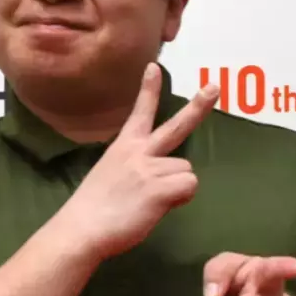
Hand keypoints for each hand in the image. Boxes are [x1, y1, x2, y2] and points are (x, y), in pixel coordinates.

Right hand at [55, 63, 219, 260]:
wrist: (82, 228)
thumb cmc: (92, 209)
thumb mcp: (110, 176)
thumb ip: (137, 169)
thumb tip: (158, 180)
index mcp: (124, 147)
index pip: (140, 112)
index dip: (149, 89)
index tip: (154, 67)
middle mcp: (139, 152)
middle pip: (176, 126)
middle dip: (198, 106)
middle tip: (214, 87)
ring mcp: (150, 168)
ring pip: (186, 170)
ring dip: (177, 186)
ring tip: (150, 201)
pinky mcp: (160, 188)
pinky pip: (189, 186)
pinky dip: (181, 198)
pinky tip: (160, 206)